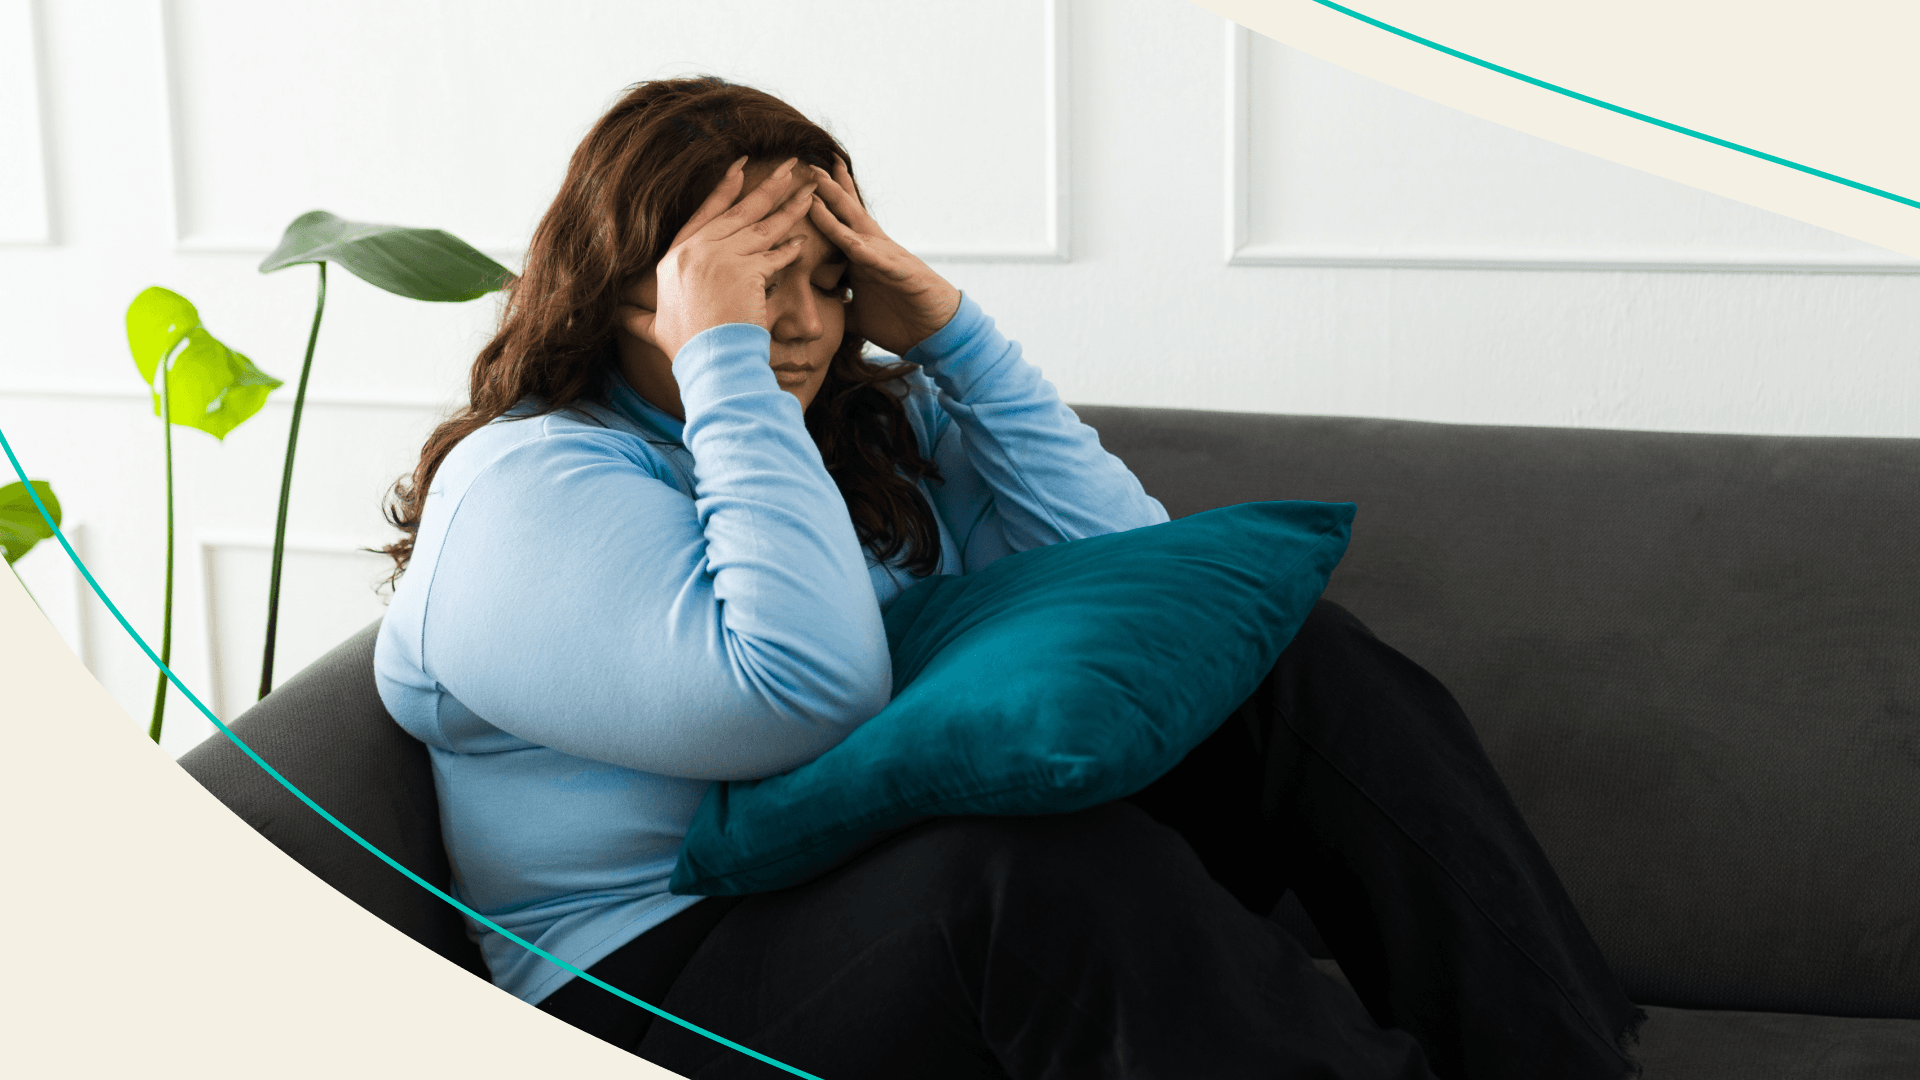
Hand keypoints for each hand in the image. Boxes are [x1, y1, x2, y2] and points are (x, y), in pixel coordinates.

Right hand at [618, 156, 818, 360]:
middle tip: (788, 165)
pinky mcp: (746, 271)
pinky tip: (803, 238)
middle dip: (766, 186)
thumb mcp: (653, 328)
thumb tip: (617, 315)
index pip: (703, 215)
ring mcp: (722, 258)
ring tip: (808, 188)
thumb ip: (636, 317)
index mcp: (674, 258)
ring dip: (788, 205)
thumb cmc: (685, 350)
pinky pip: (775, 254)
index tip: (740, 168)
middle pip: (737, 212)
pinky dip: (791, 247)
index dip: (723, 190)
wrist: (708, 363)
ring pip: (761, 226)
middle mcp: (696, 251)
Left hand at [806, 158, 962, 356]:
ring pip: (858, 228)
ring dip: (840, 208)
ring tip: (823, 186)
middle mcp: (874, 250)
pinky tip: (851, 241)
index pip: (842, 223)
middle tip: (811, 165)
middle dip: (829, 190)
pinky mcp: (902, 274)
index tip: (805, 180)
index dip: (825, 202)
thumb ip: (837, 307)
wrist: (937, 333)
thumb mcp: (857, 315)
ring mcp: (888, 259)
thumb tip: (813, 310)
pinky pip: (879, 260)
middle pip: (848, 214)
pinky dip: (865, 251)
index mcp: (863, 257)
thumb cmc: (900, 321)